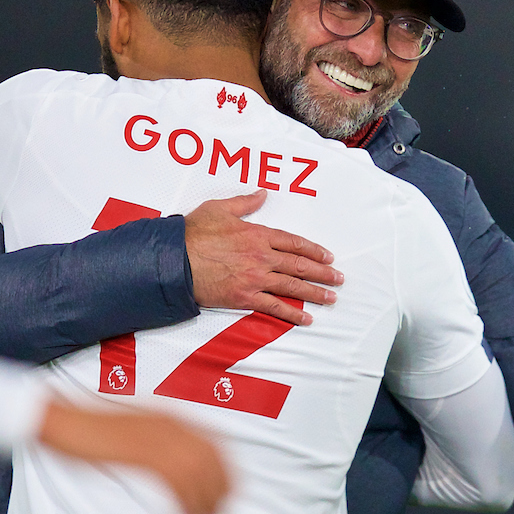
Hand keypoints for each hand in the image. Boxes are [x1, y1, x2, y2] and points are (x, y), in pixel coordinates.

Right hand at [38, 398, 230, 513]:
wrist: (62, 420)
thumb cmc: (90, 428)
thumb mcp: (134, 432)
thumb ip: (158, 443)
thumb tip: (176, 468)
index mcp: (170, 415)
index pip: (215, 444)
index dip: (227, 473)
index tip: (229, 495)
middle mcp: (169, 422)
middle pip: (212, 460)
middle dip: (220, 492)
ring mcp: (156, 435)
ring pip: (197, 474)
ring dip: (204, 503)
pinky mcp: (141, 452)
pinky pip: (176, 482)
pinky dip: (185, 504)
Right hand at [183, 190, 342, 325]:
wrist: (174, 260)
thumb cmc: (193, 233)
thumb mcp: (219, 208)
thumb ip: (245, 202)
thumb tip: (262, 193)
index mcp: (257, 234)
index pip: (294, 242)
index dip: (314, 250)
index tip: (328, 256)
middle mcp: (262, 256)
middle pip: (299, 265)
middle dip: (323, 273)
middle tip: (339, 278)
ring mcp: (255, 278)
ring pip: (292, 286)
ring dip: (315, 293)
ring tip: (331, 298)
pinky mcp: (245, 297)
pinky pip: (274, 307)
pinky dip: (292, 314)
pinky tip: (307, 319)